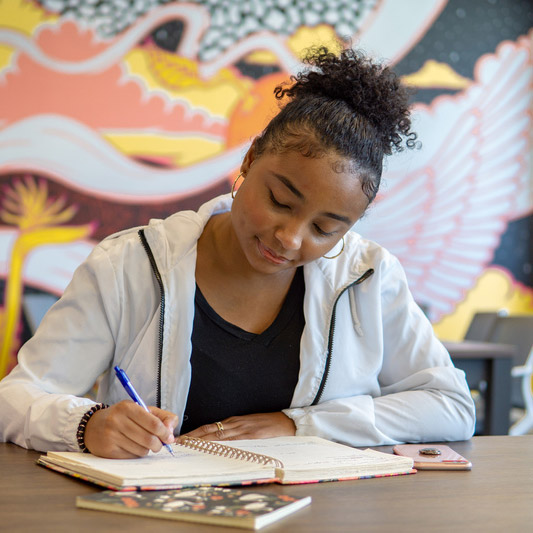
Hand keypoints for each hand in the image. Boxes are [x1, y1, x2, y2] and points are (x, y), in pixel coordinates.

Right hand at [84, 400, 178, 457]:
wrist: (93, 426)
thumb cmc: (123, 417)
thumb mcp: (141, 409)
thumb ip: (162, 417)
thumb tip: (170, 432)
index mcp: (128, 407)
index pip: (153, 424)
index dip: (165, 433)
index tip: (169, 438)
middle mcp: (117, 421)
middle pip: (149, 439)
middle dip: (159, 444)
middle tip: (159, 444)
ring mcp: (111, 436)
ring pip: (141, 450)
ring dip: (147, 449)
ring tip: (144, 443)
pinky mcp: (108, 451)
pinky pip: (131, 457)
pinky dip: (137, 454)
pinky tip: (132, 447)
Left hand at [179, 412, 295, 441]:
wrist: (288, 423)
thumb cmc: (270, 425)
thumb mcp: (250, 426)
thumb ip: (236, 431)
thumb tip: (220, 441)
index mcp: (235, 421)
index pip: (210, 427)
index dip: (195, 433)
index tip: (182, 439)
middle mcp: (236, 424)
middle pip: (210, 430)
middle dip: (193, 437)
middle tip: (179, 443)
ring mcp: (243, 429)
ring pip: (218, 435)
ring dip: (202, 440)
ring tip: (188, 445)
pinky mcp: (251, 435)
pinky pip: (232, 440)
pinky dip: (220, 444)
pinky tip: (211, 448)